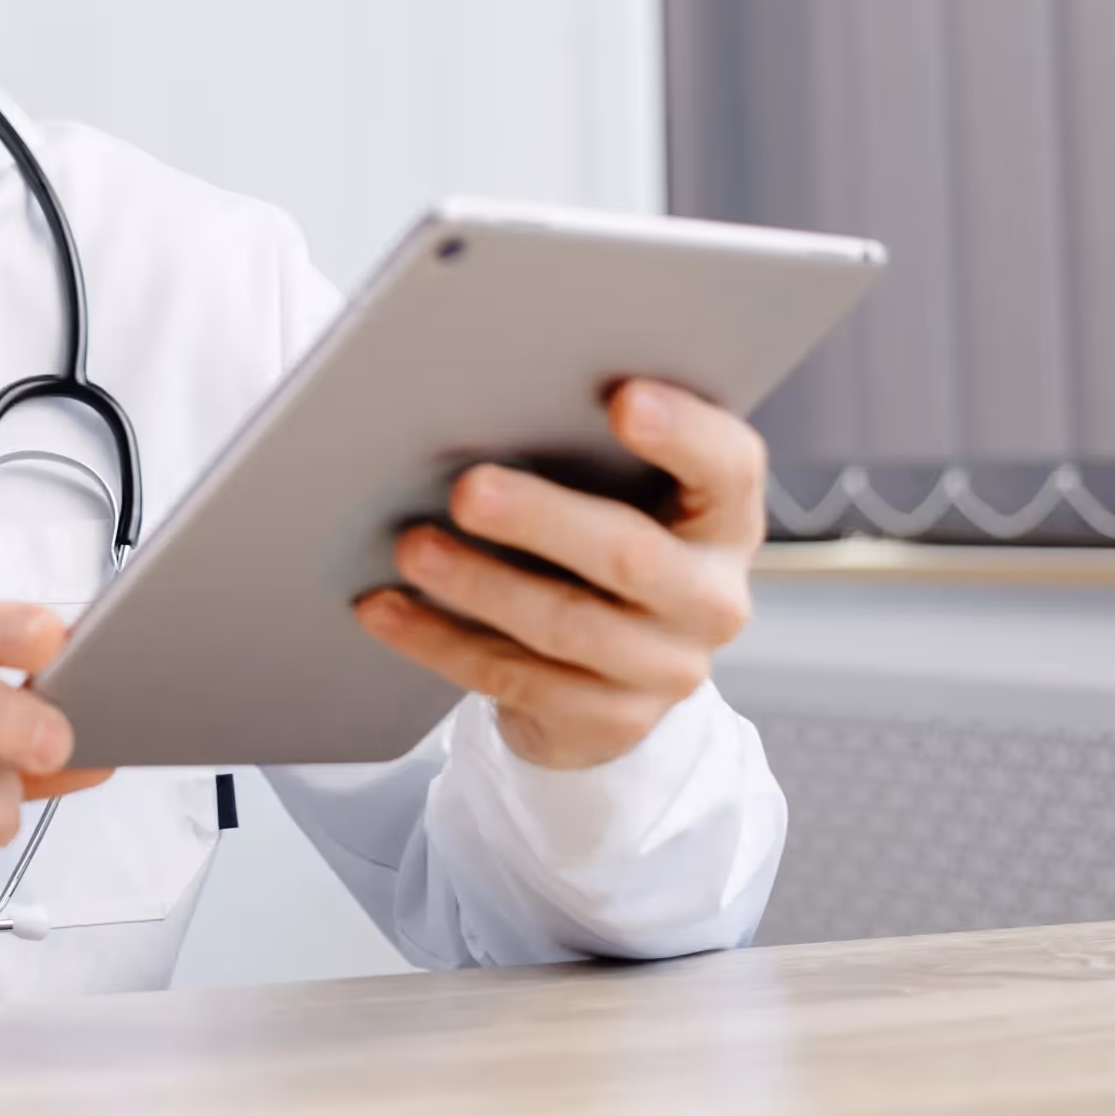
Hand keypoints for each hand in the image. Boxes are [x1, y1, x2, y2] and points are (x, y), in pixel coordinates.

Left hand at [354, 378, 764, 770]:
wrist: (614, 672)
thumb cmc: (602, 544)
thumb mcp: (620, 496)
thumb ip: (588, 451)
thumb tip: (485, 394)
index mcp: (724, 519)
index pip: (728, 467)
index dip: (684, 431)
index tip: (623, 398)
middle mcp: (711, 598)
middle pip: (631, 555)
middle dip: (541, 519)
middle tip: (466, 490)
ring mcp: (666, 669)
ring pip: (565, 625)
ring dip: (478, 584)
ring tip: (412, 547)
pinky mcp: (610, 721)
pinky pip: (516, 679)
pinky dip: (440, 640)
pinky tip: (386, 608)